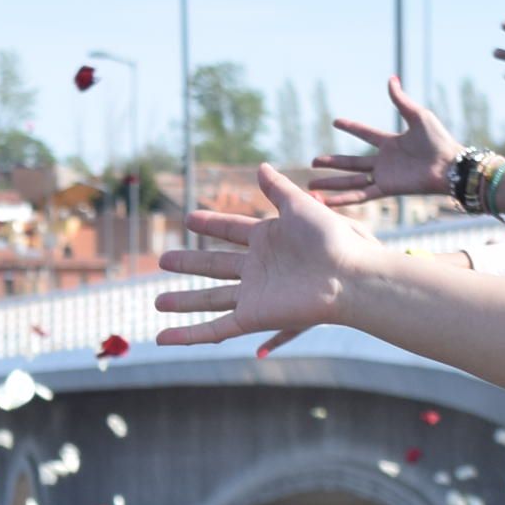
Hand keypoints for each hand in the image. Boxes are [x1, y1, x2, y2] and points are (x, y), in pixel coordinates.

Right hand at [156, 165, 378, 354]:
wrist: (348, 277)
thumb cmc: (330, 239)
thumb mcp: (299, 206)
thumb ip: (278, 189)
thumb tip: (260, 167)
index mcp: (267, 240)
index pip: (230, 231)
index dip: (210, 225)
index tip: (188, 219)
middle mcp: (257, 269)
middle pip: (213, 266)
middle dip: (188, 263)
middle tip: (162, 258)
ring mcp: (253, 295)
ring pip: (208, 299)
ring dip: (183, 301)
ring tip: (156, 301)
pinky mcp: (252, 317)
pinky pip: (214, 328)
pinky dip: (188, 335)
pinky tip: (163, 337)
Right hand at [306, 76, 461, 206]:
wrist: (450, 165)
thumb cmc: (439, 141)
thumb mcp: (418, 116)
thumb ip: (400, 100)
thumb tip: (391, 78)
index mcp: (391, 143)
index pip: (366, 134)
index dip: (351, 128)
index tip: (335, 122)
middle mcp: (384, 161)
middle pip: (352, 162)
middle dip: (332, 163)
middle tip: (313, 161)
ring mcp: (384, 176)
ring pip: (351, 181)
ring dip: (331, 183)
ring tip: (311, 186)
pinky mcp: (387, 189)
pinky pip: (361, 195)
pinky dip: (344, 199)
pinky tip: (327, 200)